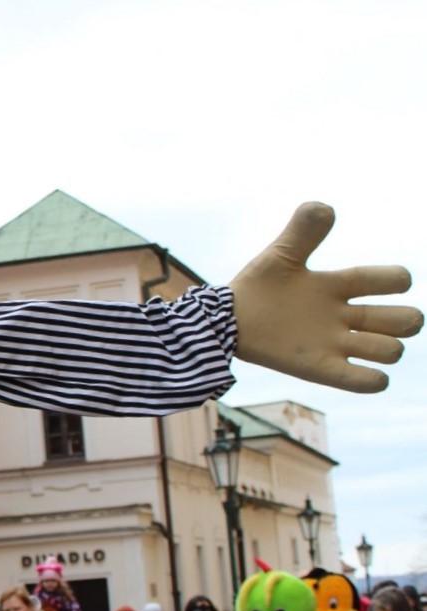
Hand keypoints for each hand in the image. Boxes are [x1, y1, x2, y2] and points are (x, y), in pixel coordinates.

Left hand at [230, 202, 417, 392]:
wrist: (224, 321)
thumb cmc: (255, 287)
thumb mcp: (280, 256)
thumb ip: (303, 230)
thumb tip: (324, 208)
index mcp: (339, 286)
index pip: (389, 280)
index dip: (397, 279)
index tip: (391, 282)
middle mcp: (344, 317)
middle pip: (403, 320)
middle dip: (407, 320)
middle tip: (377, 320)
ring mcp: (334, 344)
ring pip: (389, 350)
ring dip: (387, 349)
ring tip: (358, 344)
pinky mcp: (319, 368)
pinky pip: (361, 382)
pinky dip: (373, 381)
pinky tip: (370, 376)